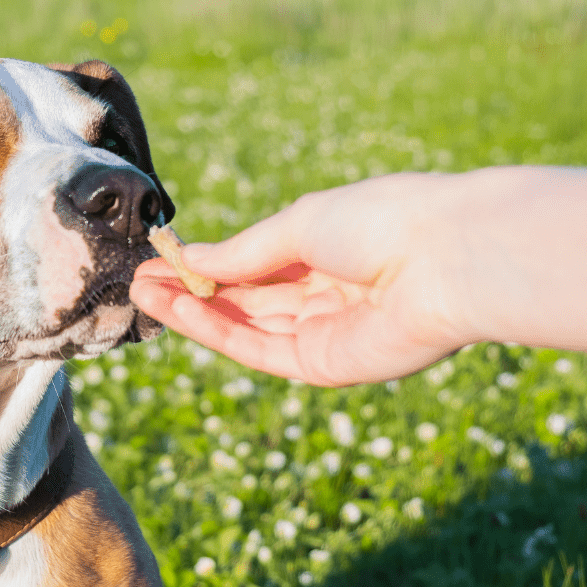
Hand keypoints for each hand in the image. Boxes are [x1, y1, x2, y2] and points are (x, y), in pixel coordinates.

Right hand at [131, 173, 473, 385]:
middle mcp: (326, 293)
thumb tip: (190, 259)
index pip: (256, 262)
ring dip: (192, 312)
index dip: (207, 263)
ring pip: (245, 326)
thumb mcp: (299, 224)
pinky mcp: (325, 365)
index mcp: (330, 248)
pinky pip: (258, 349)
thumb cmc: (385, 220)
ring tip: (142, 294)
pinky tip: (179, 308)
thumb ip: (242, 252)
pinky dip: (216, 332)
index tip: (159, 258)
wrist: (449, 260)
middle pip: (245, 299)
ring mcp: (324, 332)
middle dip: (191, 290)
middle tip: (137, 282)